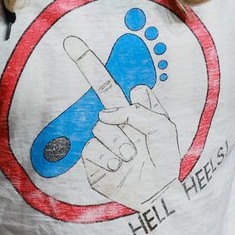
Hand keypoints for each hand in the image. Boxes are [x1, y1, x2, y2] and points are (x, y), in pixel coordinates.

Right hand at [64, 36, 181, 209]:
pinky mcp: (92, 158)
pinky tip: (117, 165)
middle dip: (86, 63)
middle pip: (100, 88)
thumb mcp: (163, 131)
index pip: (118, 84)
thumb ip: (141, 113)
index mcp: (134, 109)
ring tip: (131, 155)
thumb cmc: (164, 159)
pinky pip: (91, 147)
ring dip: (118, 140)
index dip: (100, 66)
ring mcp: (103, 137)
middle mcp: (116, 119)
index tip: (75, 45)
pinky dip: (106, 156)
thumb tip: (109, 111)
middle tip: (70, 41)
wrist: (158, 192)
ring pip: (100, 125)